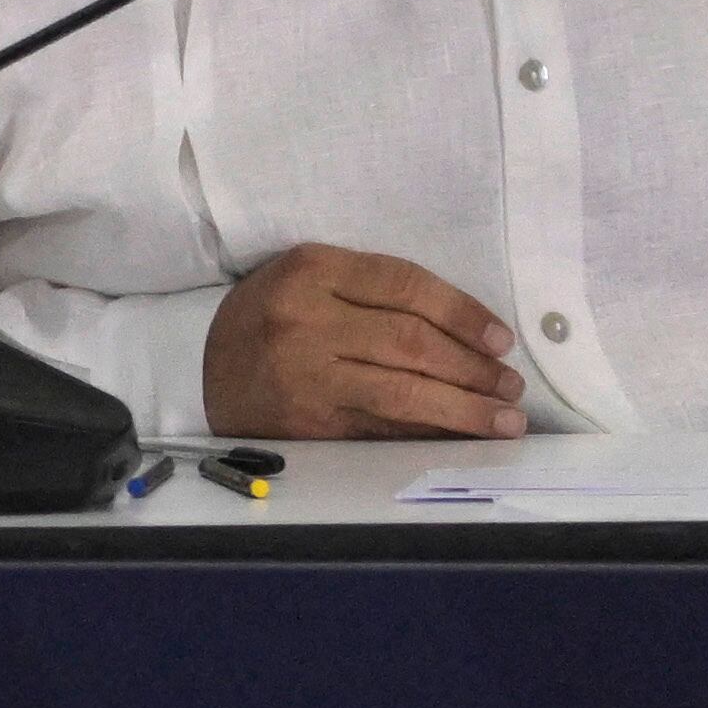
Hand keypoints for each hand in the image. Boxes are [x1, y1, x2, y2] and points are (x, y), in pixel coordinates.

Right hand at [202, 243, 527, 438]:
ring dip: (463, 409)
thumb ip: (376, 288)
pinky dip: (427, 432)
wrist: (195, 363)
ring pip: (401, 393)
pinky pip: (379, 428)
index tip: (502, 340)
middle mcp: (306, 322)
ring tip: (504, 418)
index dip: (465, 313)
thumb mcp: (313, 275)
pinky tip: (460, 436)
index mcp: (312, 271)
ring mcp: (304, 377)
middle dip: (473, 369)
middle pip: (411, 343)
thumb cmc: (272, 311)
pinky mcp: (305, 424)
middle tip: (512, 386)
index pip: (407, 286)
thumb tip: (468, 325)